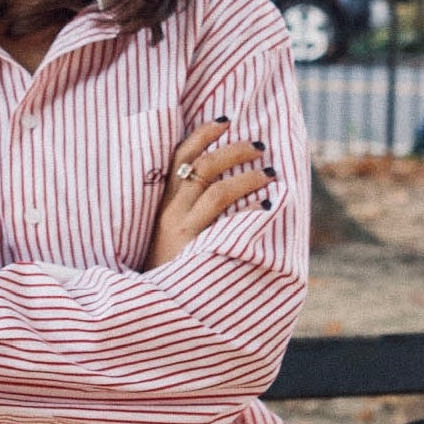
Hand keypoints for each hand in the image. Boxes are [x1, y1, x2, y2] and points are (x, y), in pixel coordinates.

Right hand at [143, 121, 272, 270]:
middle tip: (259, 146)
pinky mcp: (197, 251)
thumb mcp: (165, 230)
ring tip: (270, 173)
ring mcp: (184, 232)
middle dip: (234, 151)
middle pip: (202, 168)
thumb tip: (217, 179)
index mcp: (161, 203)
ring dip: (248, 178)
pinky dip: (253, 211)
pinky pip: (231, 224)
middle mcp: (170, 213)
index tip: (225, 121)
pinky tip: (268, 206)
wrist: (153, 303)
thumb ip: (184, 206)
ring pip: (218, 192)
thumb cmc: (165, 266)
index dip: (202, 135)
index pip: (179, 158)